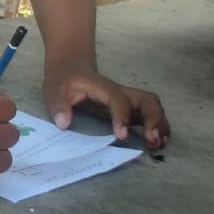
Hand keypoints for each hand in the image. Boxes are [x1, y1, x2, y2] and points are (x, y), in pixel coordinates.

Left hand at [43, 61, 170, 149]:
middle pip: (147, 100)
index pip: (119, 100)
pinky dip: (156, 128)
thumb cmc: (63, 80)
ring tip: (157, 145)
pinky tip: (156, 143)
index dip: (122, 117)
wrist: (71, 69)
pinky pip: (149, 116)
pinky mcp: (129, 109)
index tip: (121, 136)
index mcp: (103, 88)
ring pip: (152, 107)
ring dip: (159, 125)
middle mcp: (121, 93)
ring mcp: (127, 101)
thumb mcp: (53, 89)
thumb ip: (57, 104)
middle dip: (154, 120)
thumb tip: (63, 123)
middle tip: (152, 141)